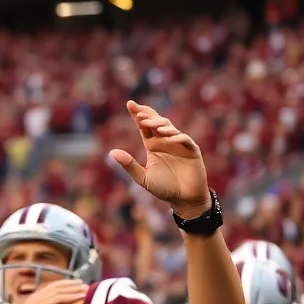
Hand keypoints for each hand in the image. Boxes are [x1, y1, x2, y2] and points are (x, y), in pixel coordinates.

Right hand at [9, 280, 89, 303]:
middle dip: (73, 287)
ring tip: (84, 295)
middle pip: (58, 289)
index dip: (66, 283)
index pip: (53, 285)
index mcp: (35, 296)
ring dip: (73, 296)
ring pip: (59, 298)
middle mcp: (38, 298)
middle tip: (85, 286)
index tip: (77, 282)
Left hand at [109, 101, 210, 218]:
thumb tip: (111, 152)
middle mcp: (165, 142)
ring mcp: (179, 144)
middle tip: (138, 111)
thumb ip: (129, 165)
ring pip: (169, 128)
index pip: (143, 127)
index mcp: (152, 145)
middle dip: (148, 115)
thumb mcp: (143, 178)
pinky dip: (177, 137)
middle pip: (156, 122)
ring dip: (160, 125)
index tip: (129, 104)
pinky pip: (184, 140)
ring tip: (150, 124)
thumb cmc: (164, 188)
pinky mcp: (191, 150)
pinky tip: (169, 136)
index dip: (137, 115)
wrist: (184, 199)